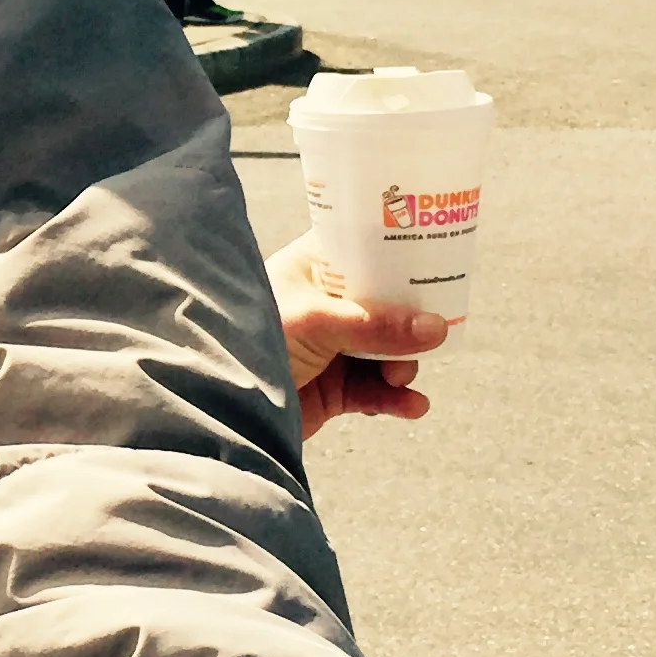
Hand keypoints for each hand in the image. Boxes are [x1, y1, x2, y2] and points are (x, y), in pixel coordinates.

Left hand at [265, 231, 447, 439]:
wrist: (217, 406)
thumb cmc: (249, 341)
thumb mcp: (315, 323)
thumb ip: (375, 326)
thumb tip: (437, 327)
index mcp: (313, 269)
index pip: (366, 250)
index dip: (401, 256)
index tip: (438, 261)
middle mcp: (326, 305)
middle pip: (387, 305)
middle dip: (410, 323)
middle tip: (428, 335)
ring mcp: (332, 348)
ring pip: (388, 351)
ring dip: (403, 365)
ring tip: (399, 378)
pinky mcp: (333, 389)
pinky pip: (376, 391)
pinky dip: (397, 399)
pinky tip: (412, 406)